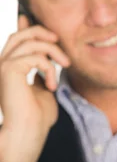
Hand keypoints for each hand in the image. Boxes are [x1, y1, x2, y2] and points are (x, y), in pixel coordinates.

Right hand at [0, 14, 69, 161]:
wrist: (28, 133)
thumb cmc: (37, 119)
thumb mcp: (43, 90)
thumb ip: (44, 73)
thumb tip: (49, 60)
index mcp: (9, 69)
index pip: (16, 40)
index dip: (27, 27)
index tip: (46, 29)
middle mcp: (3, 64)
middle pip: (21, 35)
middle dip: (42, 33)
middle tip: (59, 42)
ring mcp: (3, 66)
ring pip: (29, 41)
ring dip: (52, 51)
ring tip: (65, 65)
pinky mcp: (9, 70)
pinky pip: (35, 56)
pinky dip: (49, 68)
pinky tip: (51, 85)